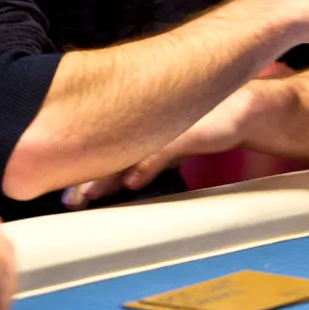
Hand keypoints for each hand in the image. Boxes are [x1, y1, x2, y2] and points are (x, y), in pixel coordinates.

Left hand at [62, 85, 258, 208]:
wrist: (243, 110)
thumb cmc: (203, 128)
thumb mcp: (170, 146)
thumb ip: (147, 161)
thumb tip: (125, 181)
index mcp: (142, 130)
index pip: (106, 149)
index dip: (83, 170)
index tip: (65, 193)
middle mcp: (150, 127)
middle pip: (111, 152)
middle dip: (88, 178)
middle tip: (70, 200)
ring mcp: (168, 128)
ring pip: (131, 154)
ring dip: (108, 176)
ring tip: (88, 194)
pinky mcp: (189, 132)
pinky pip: (162, 152)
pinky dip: (146, 167)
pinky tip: (132, 182)